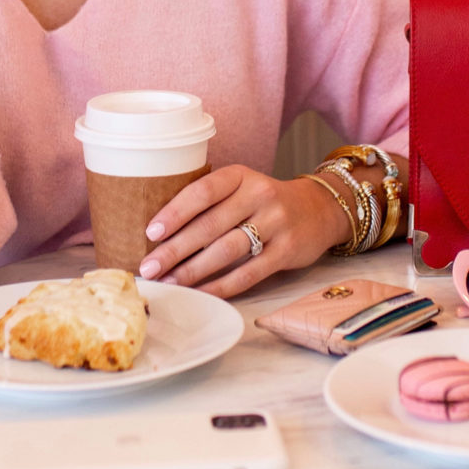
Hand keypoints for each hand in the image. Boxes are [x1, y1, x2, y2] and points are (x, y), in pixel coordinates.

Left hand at [139, 166, 348, 297]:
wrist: (319, 209)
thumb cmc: (265, 202)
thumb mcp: (241, 188)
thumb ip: (211, 203)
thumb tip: (161, 234)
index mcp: (241, 176)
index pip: (203, 191)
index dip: (175, 212)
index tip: (151, 232)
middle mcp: (259, 196)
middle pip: (209, 225)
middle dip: (174, 250)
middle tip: (149, 268)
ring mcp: (276, 224)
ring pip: (226, 251)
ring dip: (193, 270)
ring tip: (169, 282)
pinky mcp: (287, 251)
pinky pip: (248, 273)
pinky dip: (221, 286)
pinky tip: (200, 292)